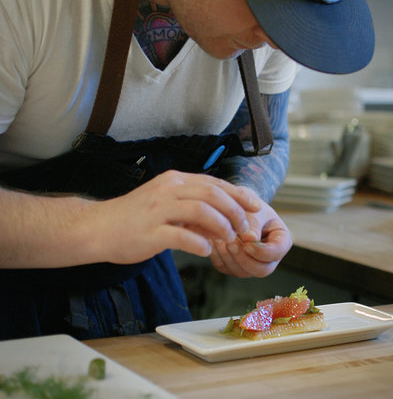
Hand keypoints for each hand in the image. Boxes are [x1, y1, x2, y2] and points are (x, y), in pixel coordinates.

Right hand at [82, 170, 260, 264]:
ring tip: (228, 240)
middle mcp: (168, 189)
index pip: (214, 183)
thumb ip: (193, 208)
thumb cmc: (135, 217)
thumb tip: (223, 220)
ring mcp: (158, 210)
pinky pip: (182, 236)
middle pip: (212, 194)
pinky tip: (206, 251)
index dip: (239, 194)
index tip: (256, 206)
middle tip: (245, 229)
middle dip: (236, 211)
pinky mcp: (150, 232)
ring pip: (201, 210)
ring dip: (222, 226)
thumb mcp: (166, 203)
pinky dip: (200, 244)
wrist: (97, 228)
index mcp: (174, 180)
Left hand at [209, 196, 291, 277]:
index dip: (261, 251)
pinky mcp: (234, 266)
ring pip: (242, 272)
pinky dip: (219, 256)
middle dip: (244, 258)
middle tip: (231, 242)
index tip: (247, 241)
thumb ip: (254, 223)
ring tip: (220, 238)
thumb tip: (250, 239)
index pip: (275, 254)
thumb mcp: (255, 210)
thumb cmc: (249, 206)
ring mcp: (252, 264)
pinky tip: (214, 242)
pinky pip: (226, 268)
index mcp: (281, 242)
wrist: (236, 205)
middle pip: (261, 270)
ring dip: (229, 257)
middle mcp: (269, 258)